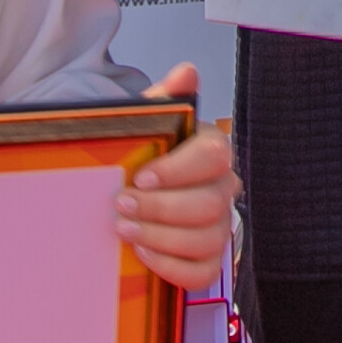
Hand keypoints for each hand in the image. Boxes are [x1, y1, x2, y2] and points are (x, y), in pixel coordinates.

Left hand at [115, 63, 238, 290]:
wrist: (119, 187)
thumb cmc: (136, 154)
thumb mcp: (143, 123)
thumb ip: (164, 99)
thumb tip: (187, 71)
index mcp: (211, 150)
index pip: (216, 156)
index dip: (178, 169)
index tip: (140, 176)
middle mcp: (222, 188)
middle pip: (210, 203)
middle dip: (161, 207)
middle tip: (120, 205)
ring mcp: (217, 225)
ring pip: (207, 239)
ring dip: (161, 237)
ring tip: (123, 229)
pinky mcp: (205, 258)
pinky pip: (202, 271)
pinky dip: (171, 266)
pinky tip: (142, 253)